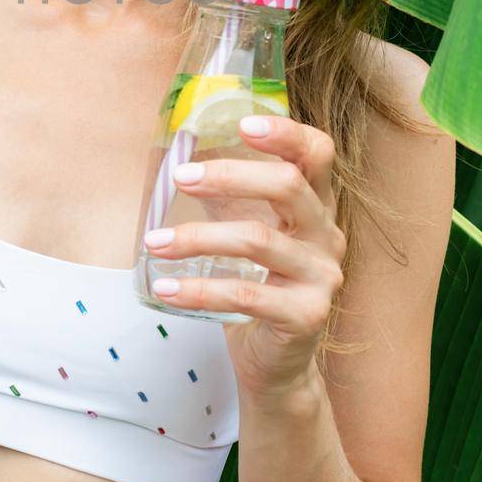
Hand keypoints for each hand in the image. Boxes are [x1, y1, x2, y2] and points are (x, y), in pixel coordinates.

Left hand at [143, 116, 344, 397]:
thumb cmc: (258, 282)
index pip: (318, 153)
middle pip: (287, 186)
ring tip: (154, 244)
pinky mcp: (307, 315)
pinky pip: (248, 294)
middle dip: (229, 175)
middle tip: (179, 177)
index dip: (287, 133)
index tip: (243, 123)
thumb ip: (226, 194)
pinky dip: (200, 290)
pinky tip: (166, 289)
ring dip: (197, 237)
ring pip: (258, 240)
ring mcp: (322, 276)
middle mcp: (327, 234)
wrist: (276, 359)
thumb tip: (180, 154)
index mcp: (315, 204)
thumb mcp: (244, 228)